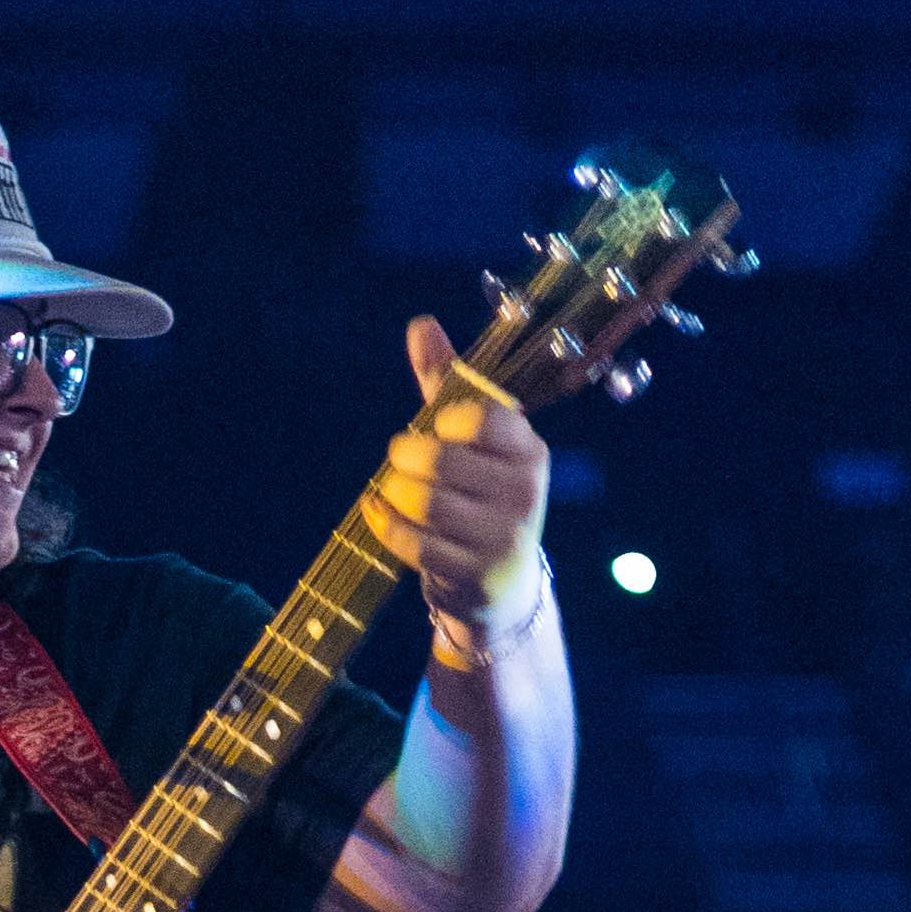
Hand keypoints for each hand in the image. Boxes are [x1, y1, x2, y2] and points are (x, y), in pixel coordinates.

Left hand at [375, 312, 552, 660]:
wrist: (501, 587)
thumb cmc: (479, 497)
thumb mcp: (470, 441)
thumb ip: (446, 383)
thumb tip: (421, 324)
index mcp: (529, 451)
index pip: (485, 418)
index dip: (448, 421)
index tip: (441, 428)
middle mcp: (526, 493)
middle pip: (440, 460)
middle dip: (406, 457)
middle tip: (400, 459)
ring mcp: (503, 537)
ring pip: (423, 502)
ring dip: (394, 493)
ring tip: (393, 490)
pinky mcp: (476, 575)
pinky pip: (412, 541)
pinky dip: (386, 525)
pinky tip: (381, 514)